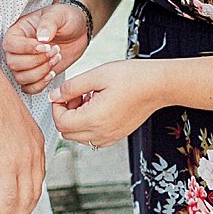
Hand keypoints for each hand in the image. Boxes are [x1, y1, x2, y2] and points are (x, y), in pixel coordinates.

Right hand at [0, 68, 46, 213]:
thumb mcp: (10, 121)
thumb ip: (12, 138)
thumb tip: (1, 149)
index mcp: (36, 141)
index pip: (37, 177)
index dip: (30, 197)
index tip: (23, 209)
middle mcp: (34, 152)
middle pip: (33, 192)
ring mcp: (23, 160)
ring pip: (23, 200)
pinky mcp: (8, 166)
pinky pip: (7, 199)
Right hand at [3, 2, 89, 93]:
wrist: (78, 31)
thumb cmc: (65, 18)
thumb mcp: (59, 14)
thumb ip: (49, 23)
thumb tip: (41, 38)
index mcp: (18, 30)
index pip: (10, 44)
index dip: (26, 48)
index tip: (46, 46)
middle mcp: (17, 49)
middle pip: (13, 63)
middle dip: (37, 61)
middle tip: (55, 51)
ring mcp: (24, 63)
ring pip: (20, 78)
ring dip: (40, 72)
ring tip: (56, 58)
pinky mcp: (34, 75)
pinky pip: (28, 88)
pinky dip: (40, 85)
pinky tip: (52, 73)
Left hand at [51, 60, 166, 148]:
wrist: (157, 85)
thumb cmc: (132, 77)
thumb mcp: (97, 75)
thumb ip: (72, 87)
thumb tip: (55, 95)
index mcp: (93, 119)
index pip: (60, 122)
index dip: (57, 106)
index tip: (64, 93)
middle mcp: (100, 133)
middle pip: (67, 133)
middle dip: (66, 113)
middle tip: (77, 94)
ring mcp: (110, 137)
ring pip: (79, 137)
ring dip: (77, 120)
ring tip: (89, 99)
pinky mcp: (117, 136)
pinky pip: (93, 138)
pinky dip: (89, 125)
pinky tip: (99, 107)